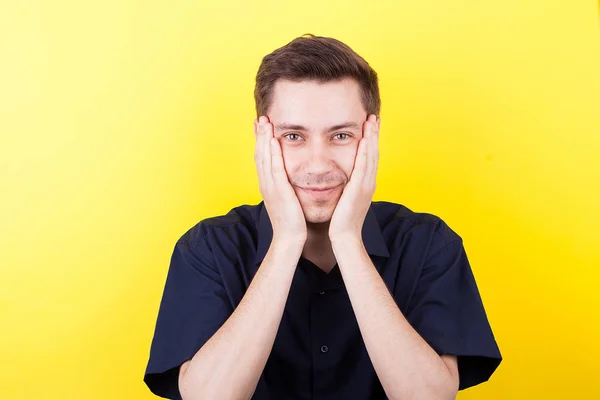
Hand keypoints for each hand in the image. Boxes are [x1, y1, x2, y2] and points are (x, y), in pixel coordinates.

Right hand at [254, 115, 306, 243]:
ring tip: (265, 122)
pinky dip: (272, 153)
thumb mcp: (286, 200)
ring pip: (264, 158)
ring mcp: (271, 187)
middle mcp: (266, 184)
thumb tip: (289, 179)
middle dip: (259, 135)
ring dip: (263, 138)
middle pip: (259, 154)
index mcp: (267, 185)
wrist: (290, 239)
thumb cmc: (291, 222)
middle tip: (260, 118)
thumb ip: (286, 188)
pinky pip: (275, 168)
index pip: (261, 159)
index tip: (260, 127)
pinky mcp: (279, 191)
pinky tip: (273, 140)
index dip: (260, 142)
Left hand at [328, 114, 379, 240]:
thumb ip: (346, 186)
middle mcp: (369, 182)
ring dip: (372, 138)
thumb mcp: (346, 198)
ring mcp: (366, 186)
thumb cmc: (342, 220)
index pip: (370, 157)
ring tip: (372, 121)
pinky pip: (362, 167)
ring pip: (371, 156)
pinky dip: (365, 153)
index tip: (370, 125)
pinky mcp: (359, 190)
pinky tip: (364, 140)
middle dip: (375, 134)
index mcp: (365, 184)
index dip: (371, 140)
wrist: (344, 237)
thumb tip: (342, 178)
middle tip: (375, 116)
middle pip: (374, 153)